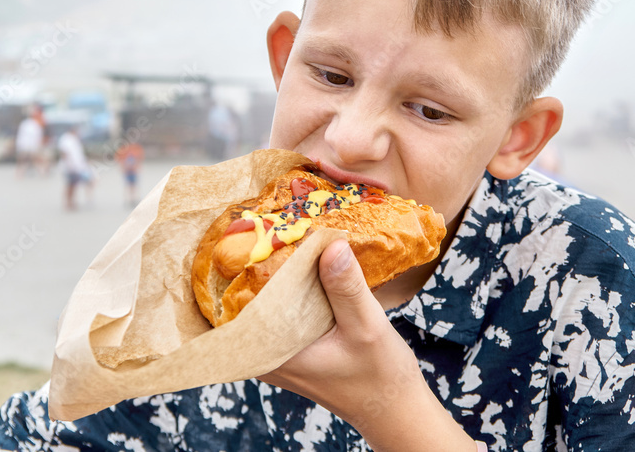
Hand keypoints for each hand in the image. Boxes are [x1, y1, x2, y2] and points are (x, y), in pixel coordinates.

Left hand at [258, 240, 474, 451]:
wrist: (393, 409)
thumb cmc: (381, 377)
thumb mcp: (367, 327)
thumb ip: (346, 288)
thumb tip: (331, 244)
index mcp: (273, 354)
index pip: (241, 305)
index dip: (243, 267)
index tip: (254, 233)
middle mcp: (265, 354)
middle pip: (248, 300)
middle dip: (257, 264)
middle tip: (268, 225)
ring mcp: (276, 351)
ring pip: (265, 302)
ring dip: (276, 273)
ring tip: (284, 235)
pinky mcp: (291, 345)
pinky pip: (282, 309)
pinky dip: (292, 287)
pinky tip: (304, 263)